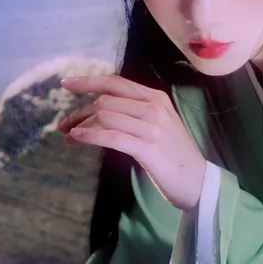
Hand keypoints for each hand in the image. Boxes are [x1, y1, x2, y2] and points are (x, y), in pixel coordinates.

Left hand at [58, 74, 207, 212]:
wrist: (199, 182)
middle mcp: (155, 107)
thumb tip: (98, 111)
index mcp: (156, 98)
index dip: (88, 81)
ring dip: (80, 125)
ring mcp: (153, 127)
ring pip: (106, 116)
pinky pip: (112, 136)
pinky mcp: (149, 148)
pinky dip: (90, 136)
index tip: (66, 83)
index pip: (116, 82)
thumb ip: (134, 113)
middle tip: (63, 125)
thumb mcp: (157, 125)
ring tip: (67, 136)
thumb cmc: (173, 156)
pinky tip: (77, 139)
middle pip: (106, 100)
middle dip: (79, 111)